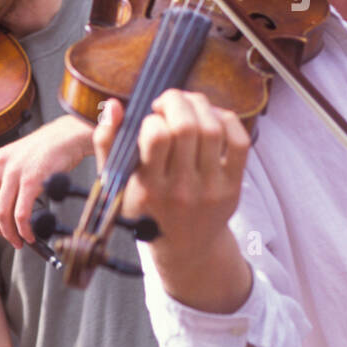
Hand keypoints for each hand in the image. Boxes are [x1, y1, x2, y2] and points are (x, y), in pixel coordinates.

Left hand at [0, 114, 94, 247]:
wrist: (67, 136)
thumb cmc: (47, 147)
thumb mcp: (16, 154)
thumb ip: (5, 173)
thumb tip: (3, 200)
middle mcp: (1, 165)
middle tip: (4, 234)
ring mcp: (15, 173)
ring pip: (1, 213)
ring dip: (9, 233)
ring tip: (18, 239)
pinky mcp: (32, 182)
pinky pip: (21, 214)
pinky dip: (24, 229)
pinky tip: (30, 234)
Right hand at [97, 90, 251, 312]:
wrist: (185, 246)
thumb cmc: (146, 209)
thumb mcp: (117, 184)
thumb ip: (107, 143)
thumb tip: (113, 105)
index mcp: (148, 188)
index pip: (156, 137)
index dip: (152, 118)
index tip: (149, 122)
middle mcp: (181, 190)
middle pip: (186, 126)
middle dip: (176, 100)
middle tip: (168, 102)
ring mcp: (210, 188)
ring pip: (212, 129)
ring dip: (199, 105)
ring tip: (187, 106)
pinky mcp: (233, 186)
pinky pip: (239, 141)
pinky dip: (227, 119)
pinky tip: (211, 117)